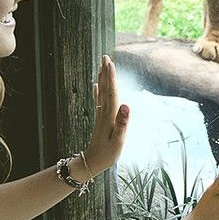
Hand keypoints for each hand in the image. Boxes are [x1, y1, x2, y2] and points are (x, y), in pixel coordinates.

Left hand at [83, 55, 129, 174]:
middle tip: (105, 56)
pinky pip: (99, 100)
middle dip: (106, 72)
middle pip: (105, 88)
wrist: (91, 163)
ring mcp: (101, 115)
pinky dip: (98, 91)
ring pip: (101, 92)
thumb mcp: (118, 141)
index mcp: (109, 116)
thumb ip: (122, 123)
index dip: (111, 77)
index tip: (110, 63)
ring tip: (102, 65)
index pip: (111, 92)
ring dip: (102, 78)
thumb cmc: (107, 154)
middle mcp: (104, 112)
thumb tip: (126, 105)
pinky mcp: (100, 119)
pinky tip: (96, 84)